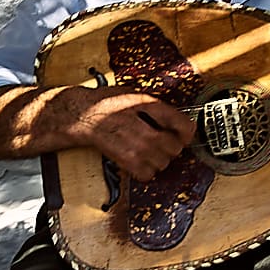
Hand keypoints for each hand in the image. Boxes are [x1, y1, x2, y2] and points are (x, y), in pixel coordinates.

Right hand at [62, 86, 195, 181]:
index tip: (182, 134)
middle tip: (159, 141)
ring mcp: (137, 148)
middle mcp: (146, 128)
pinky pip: (147, 174)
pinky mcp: (127, 162)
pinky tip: (137, 159)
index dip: (186, 132)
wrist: (83, 115)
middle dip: (170, 146)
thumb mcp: (136, 95)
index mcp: (151, 108)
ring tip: (146, 150)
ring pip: (163, 163)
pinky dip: (144, 170)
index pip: (185, 126)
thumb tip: (177, 120)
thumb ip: (158, 108)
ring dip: (158, 159)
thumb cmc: (107, 103)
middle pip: (175, 148)